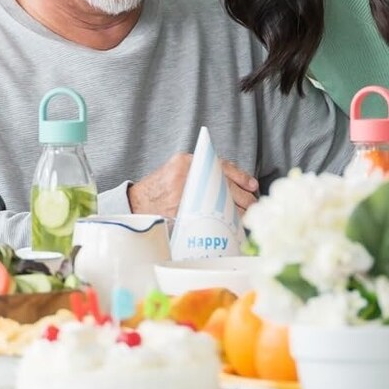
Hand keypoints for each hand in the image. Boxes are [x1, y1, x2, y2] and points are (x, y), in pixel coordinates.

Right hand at [128, 154, 258, 218]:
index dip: (240, 176)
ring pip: (219, 203)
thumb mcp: (177, 169)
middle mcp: (186, 175)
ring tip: (246, 217)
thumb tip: (231, 182)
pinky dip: (221, 223)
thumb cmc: (160, 188)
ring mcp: (183, 195)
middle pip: (224, 186)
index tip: (252, 185)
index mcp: (188, 161)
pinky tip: (231, 227)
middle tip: (253, 204)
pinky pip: (207, 218)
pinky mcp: (181, 212)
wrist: (135, 203)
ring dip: (236, 211)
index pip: (221, 166)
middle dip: (242, 197)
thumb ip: (199, 170)